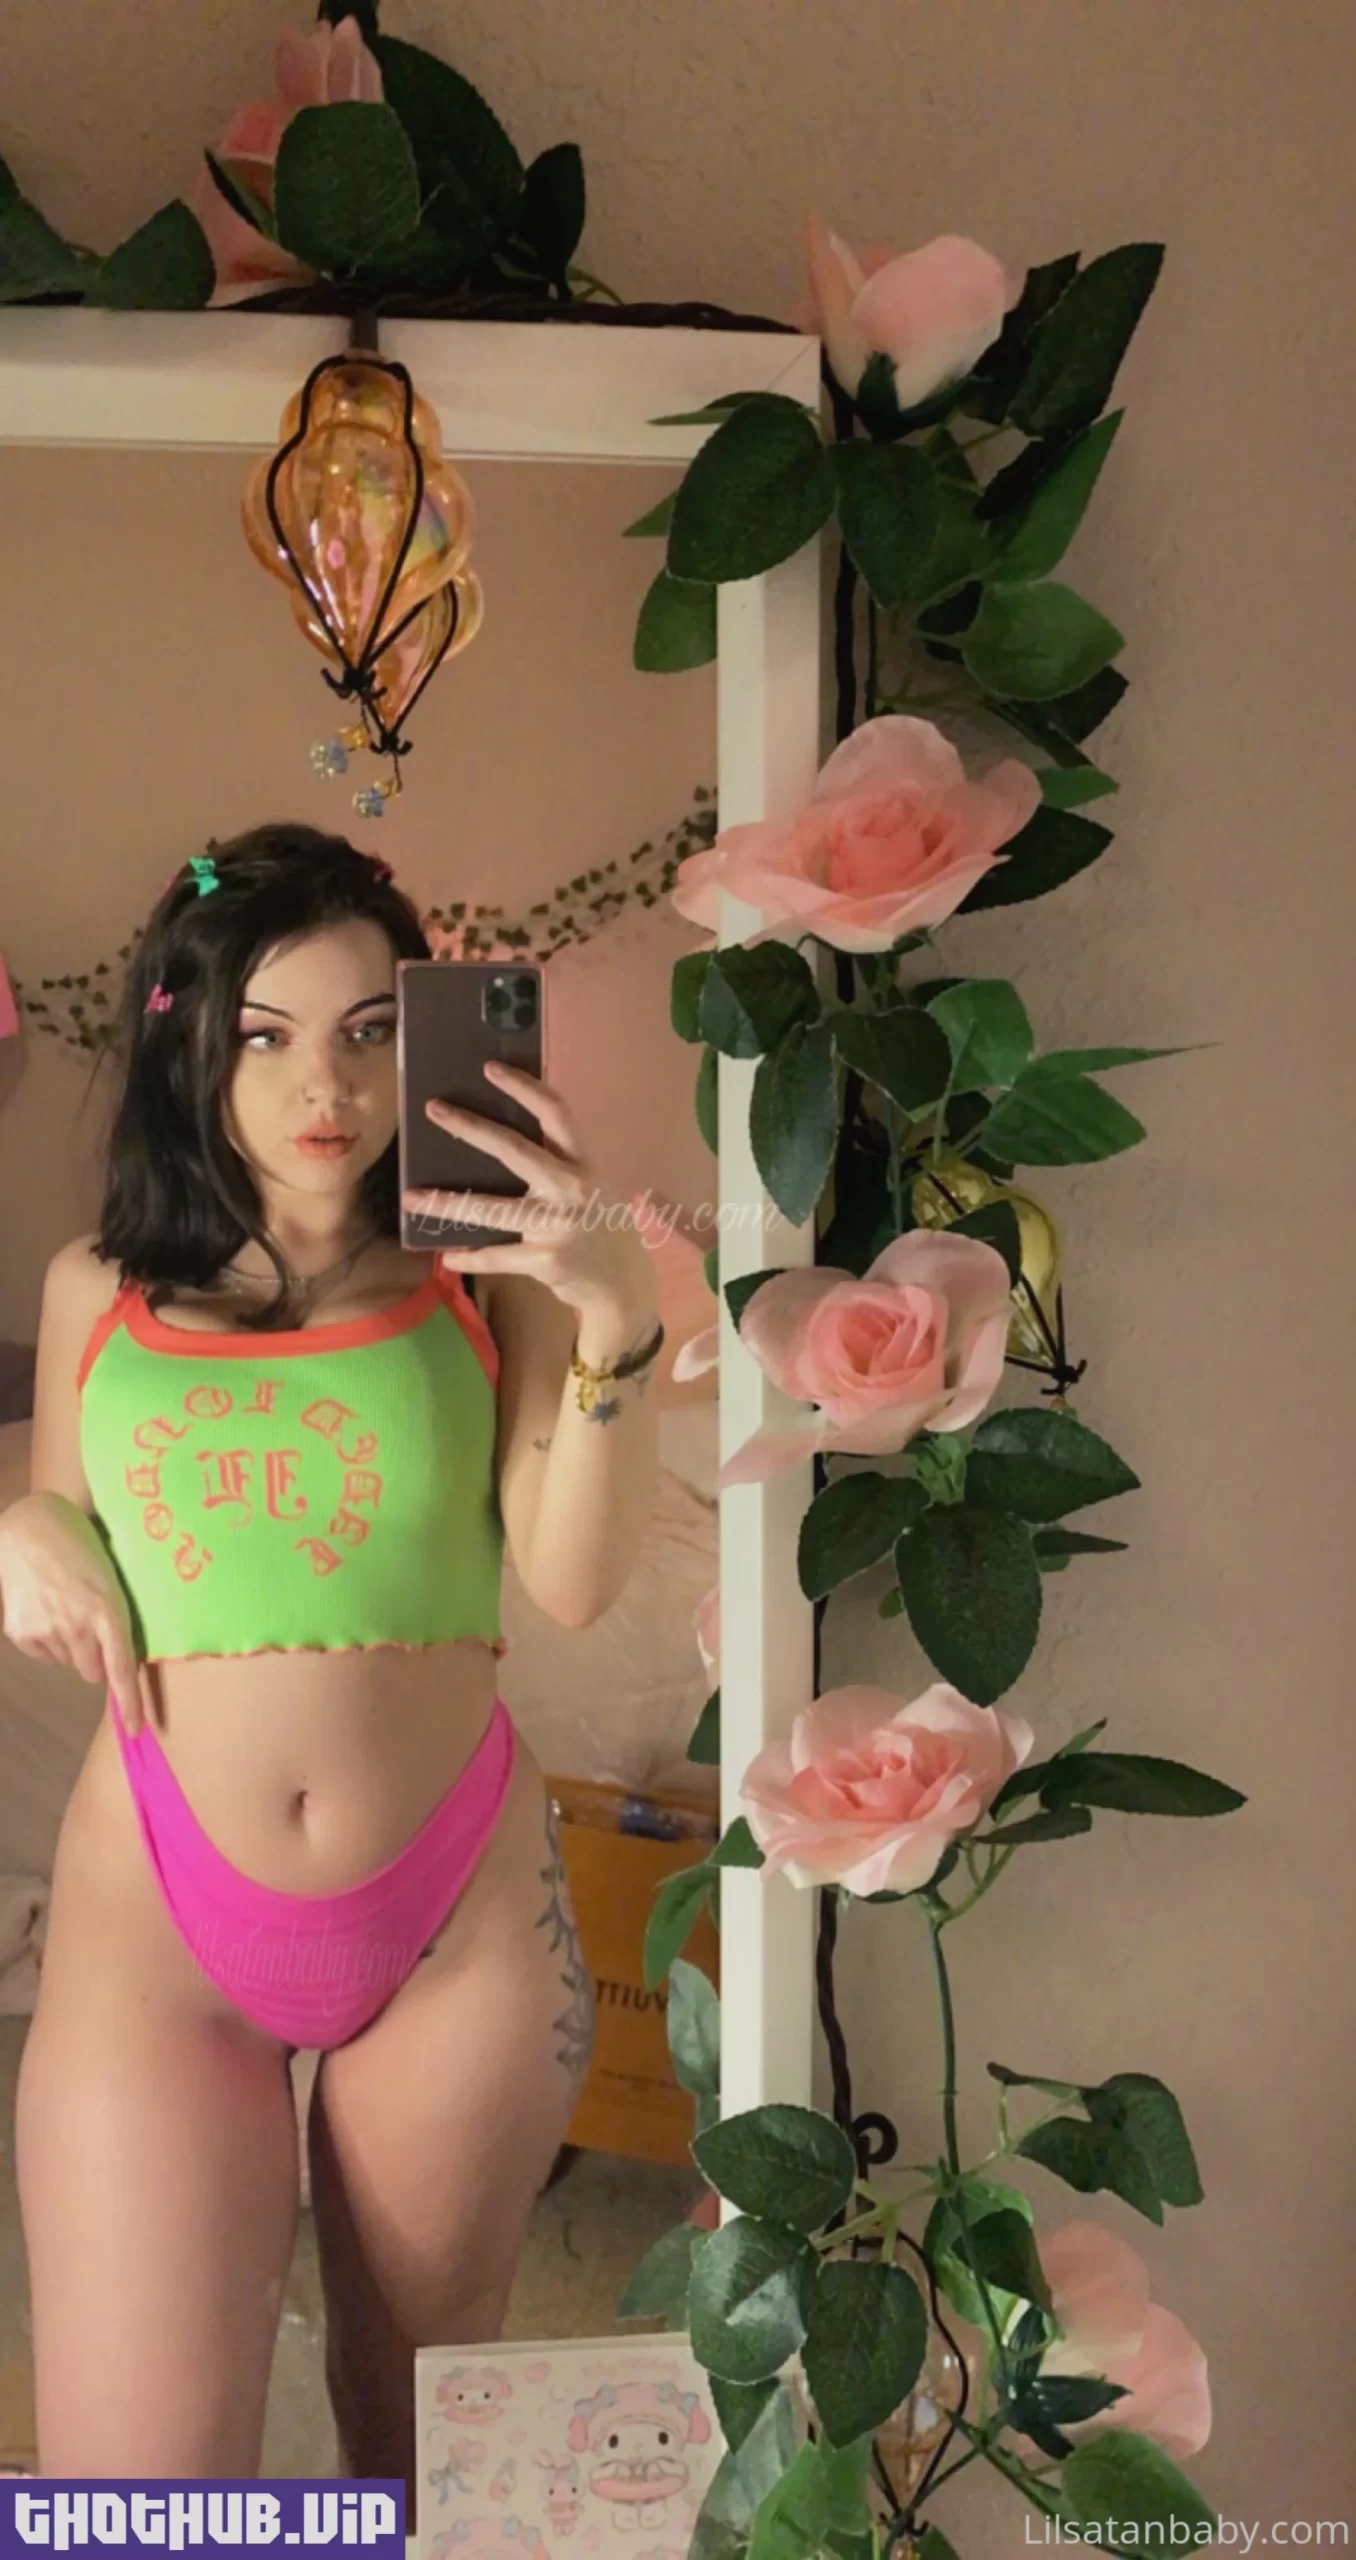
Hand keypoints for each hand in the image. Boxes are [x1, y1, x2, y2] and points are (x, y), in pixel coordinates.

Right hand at [0, 1492, 155, 1732]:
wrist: (30, 1528)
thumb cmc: (81, 1545)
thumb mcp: (110, 1577)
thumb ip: (115, 1617)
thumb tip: (120, 1660)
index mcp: (108, 1609)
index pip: (122, 1668)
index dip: (129, 1701)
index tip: (135, 1729)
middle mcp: (78, 1625)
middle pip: (93, 1672)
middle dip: (96, 1658)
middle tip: (90, 1626)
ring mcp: (46, 1630)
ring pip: (69, 1663)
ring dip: (72, 1646)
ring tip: (65, 1607)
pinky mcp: (21, 1632)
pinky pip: (45, 1656)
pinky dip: (48, 1641)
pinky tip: (45, 1610)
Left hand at [401, 1062, 658, 1338]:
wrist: (622, 1282)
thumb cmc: (598, 1224)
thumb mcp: (588, 1186)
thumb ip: (555, 1164)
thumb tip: (494, 1141)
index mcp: (582, 1163)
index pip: (555, 1114)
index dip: (523, 1087)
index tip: (489, 1068)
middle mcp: (572, 1188)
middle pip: (514, 1150)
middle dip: (469, 1127)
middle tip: (433, 1109)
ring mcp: (558, 1226)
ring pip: (491, 1210)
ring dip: (446, 1203)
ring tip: (410, 1198)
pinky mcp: (546, 1261)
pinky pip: (497, 1256)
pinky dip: (470, 1257)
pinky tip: (448, 1255)